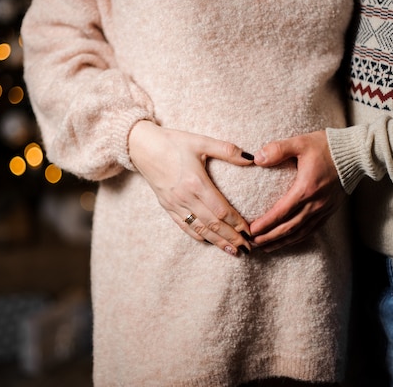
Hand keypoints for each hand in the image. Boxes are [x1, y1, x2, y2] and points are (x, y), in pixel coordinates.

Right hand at [128, 120, 253, 256]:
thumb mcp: (201, 141)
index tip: (251, 232)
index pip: (221, 210)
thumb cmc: (172, 142)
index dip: (237, 223)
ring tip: (233, 251)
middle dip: (232, 238)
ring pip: (200, 229)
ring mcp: (175, 204)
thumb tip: (252, 157)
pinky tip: (209, 242)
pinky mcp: (167, 206)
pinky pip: (184, 226)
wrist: (141, 147)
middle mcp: (185, 197)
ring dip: (217, 241)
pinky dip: (198, 236)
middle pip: (213, 224)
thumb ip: (227, 150)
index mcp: (196, 183)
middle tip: (248, 249)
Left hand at [249, 130, 345, 251]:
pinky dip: (298, 238)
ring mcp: (324, 209)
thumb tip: (257, 158)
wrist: (356, 152)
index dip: (265, 224)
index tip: (250, 231)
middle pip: (289, 228)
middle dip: (269, 238)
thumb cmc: (327, 146)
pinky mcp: (330, 210)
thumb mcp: (300, 143)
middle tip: (252, 244)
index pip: (281, 213)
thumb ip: (278, 149)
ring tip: (265, 247)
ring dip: (282, 242)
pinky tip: (288, 241)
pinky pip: (312, 229)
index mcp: (306, 189)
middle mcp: (316, 203)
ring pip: (300, 232)